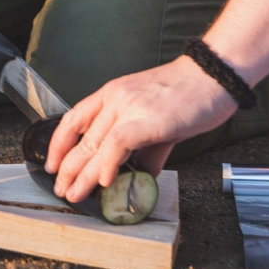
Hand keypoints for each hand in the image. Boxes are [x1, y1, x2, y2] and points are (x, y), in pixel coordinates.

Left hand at [44, 55, 238, 202]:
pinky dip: (108, 165)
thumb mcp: (156, 117)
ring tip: (76, 193)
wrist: (215, 74)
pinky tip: (105, 182)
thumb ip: (144, 146)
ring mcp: (130, 107)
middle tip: (63, 189)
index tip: (54, 164)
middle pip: (82, 138)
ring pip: (96, 145)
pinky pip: (118, 144)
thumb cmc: (190, 94)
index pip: (73, 118)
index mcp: (113, 93)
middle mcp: (116, 98)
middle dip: (68, 169)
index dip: (59, 144)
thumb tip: (140, 173)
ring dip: (83, 175)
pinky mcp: (147, 119)